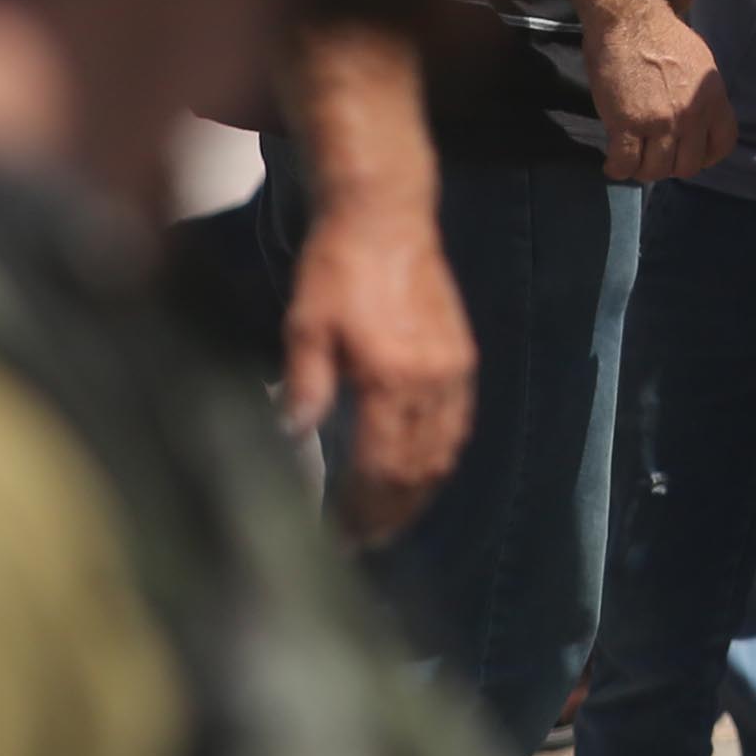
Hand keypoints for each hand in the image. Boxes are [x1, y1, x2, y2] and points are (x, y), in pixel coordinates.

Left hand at [282, 194, 473, 541]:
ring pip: (445, 452)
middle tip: (364, 542)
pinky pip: (459, 423)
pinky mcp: (463, 355)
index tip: (339, 538)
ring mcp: (454, 369)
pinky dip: (441, 457)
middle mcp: (432, 381)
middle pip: (418, 470)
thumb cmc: (338, 267)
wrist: (387, 214)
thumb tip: (292, 438)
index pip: (381, 467)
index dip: (362, 509)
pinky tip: (420, 470)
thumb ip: (305, 383)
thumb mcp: (305, 323)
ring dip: (420, 493)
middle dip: (391, 513)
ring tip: (391, 519)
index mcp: (391, 378)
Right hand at [586, 0, 739, 180]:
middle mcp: (692, 115)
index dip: (704, 157)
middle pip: (686, 166)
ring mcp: (660, 122)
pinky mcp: (627, 124)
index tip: (687, 154)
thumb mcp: (700, 64)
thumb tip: (695, 118)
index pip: (722, 145)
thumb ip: (701, 95)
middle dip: (669, 165)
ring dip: (642, 169)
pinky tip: (613, 163)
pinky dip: (618, 169)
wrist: (630, 19)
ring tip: (632, 159)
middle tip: (653, 155)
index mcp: (713, 98)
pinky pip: (625, 164)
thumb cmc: (662, 35)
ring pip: (656, 170)